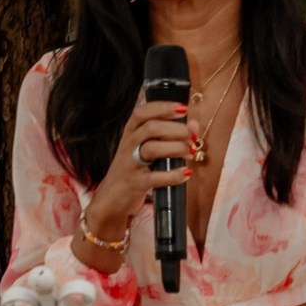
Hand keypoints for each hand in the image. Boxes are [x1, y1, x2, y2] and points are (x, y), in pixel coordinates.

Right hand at [80, 96, 198, 248]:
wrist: (111, 198)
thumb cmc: (134, 169)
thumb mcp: (145, 148)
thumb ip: (168, 135)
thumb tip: (194, 125)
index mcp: (130, 132)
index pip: (142, 112)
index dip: (163, 108)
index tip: (183, 108)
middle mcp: (128, 145)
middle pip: (150, 128)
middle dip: (176, 129)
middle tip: (191, 136)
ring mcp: (129, 164)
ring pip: (152, 149)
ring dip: (176, 148)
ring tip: (190, 153)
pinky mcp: (134, 183)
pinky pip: (155, 177)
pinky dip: (173, 175)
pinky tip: (186, 173)